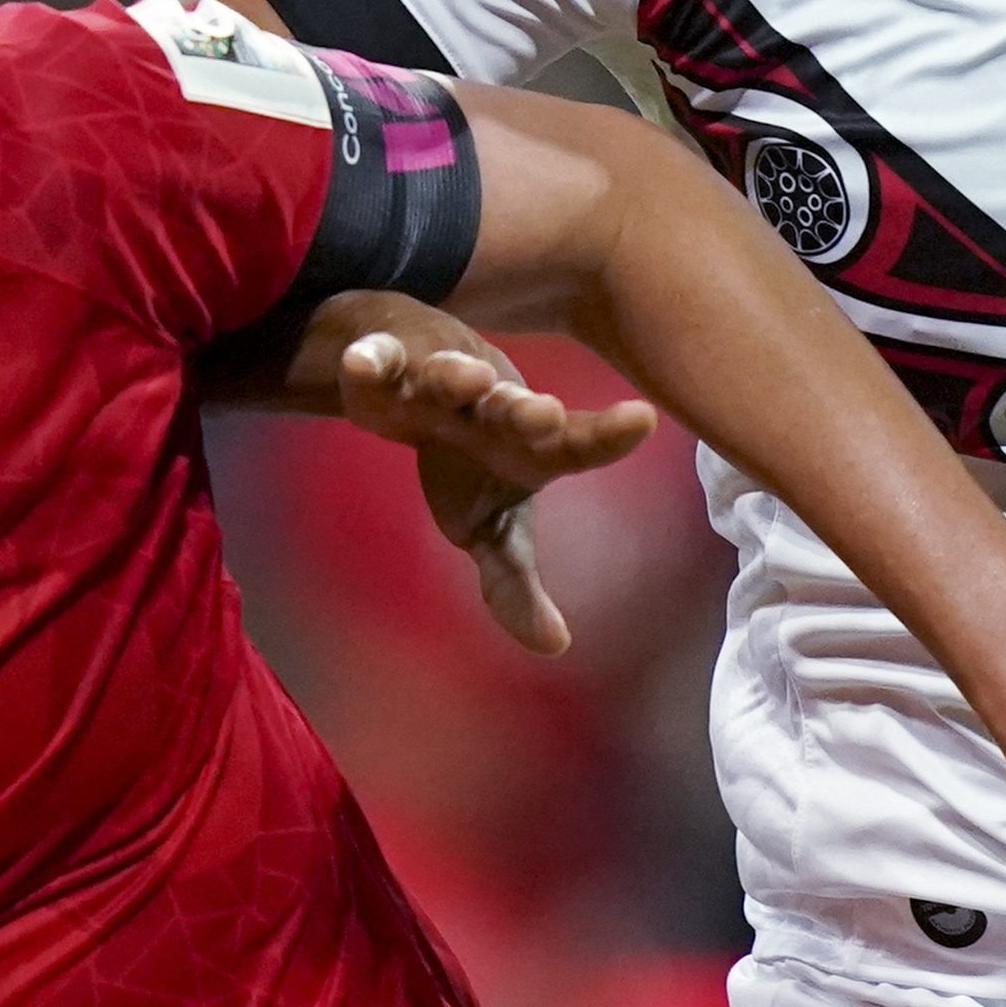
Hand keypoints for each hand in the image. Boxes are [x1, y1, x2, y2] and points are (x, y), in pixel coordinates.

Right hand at [313, 294, 657, 655]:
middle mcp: (491, 408)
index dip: (607, 434)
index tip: (644, 419)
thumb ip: (514, 586)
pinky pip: (378, 362)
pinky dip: (370, 361)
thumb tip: (555, 645)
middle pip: (512, 407)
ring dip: (457, 377)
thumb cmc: (470, 465)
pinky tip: (362, 363)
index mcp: (527, 447)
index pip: (576, 445)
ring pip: (449, 375)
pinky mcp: (387, 365)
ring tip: (469, 379)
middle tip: (544, 415)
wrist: (412, 387)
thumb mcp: (491, 529)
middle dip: (526, 411)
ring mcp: (438, 380)